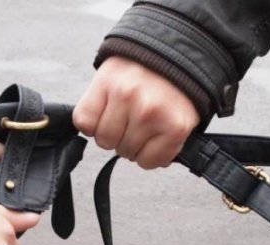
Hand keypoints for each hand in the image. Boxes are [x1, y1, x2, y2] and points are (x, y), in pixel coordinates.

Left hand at [73, 56, 200, 168]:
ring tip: (147, 127)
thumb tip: (92, 134)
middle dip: (117, 136)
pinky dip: (152, 157)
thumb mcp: (112, 74)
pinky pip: (149, 162)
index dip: (95, 125)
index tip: (108, 117)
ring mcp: (152, 114)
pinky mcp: (175, 129)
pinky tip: (158, 139)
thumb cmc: (146, 70)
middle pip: (105, 142)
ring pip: (127, 154)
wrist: (185, 57)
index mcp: (108, 81)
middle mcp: (128, 96)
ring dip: (135, 147)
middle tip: (132, 120)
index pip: (84, 123)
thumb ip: (98, 103)